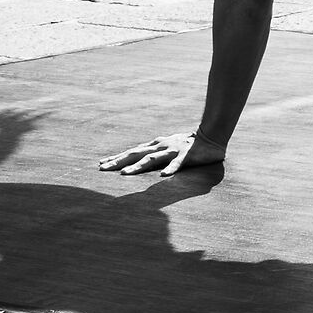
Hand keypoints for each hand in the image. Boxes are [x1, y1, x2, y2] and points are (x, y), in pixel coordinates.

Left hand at [97, 131, 226, 176]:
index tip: (101, 164)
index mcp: (156, 145)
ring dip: (138, 166)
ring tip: (125, 174)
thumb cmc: (188, 143)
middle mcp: (161, 146)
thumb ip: (155, 154)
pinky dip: (171, 169)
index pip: (133, 151)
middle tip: (102, 168)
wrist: (211, 136)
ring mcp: (173, 150)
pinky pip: (178, 163)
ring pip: (153, 159)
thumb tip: (140, 160)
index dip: (117, 157)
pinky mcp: (187, 155)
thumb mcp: (168, 148)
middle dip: (119, 161)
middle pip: (136, 154)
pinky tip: (164, 176)